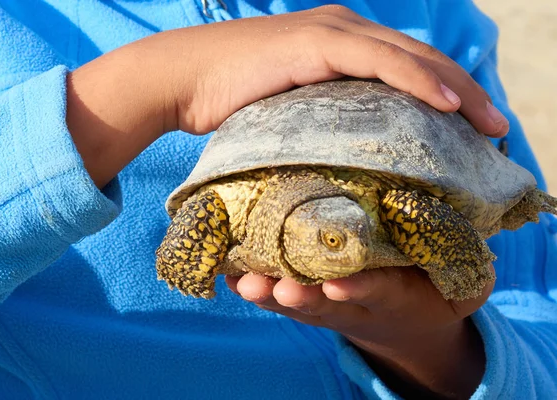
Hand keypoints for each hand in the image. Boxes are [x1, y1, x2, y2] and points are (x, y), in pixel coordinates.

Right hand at [66, 6, 507, 186]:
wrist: (184, 80)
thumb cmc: (229, 104)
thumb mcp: (289, 115)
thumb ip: (321, 123)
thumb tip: (344, 161)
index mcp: (342, 44)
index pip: (409, 69)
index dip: (447, 95)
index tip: (473, 132)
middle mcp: (345, 29)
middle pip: (423, 62)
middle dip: (466, 94)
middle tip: (496, 131)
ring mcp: (334, 32)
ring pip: (413, 59)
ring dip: (458, 91)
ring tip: (489, 125)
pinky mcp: (320, 42)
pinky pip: (383, 63)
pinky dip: (420, 83)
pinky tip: (450, 106)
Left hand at [226, 265, 493, 398]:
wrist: (403, 321)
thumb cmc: (431, 289)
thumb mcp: (459, 284)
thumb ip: (458, 266)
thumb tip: (460, 238)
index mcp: (395, 297)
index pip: (378, 291)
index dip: (359, 287)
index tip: (340, 282)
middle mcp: (354, 303)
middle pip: (324, 302)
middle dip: (302, 295)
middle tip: (281, 288)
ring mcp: (325, 303)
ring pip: (293, 301)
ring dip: (269, 292)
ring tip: (244, 282)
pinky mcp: (305, 299)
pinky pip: (274, 296)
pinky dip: (250, 284)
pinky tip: (227, 273)